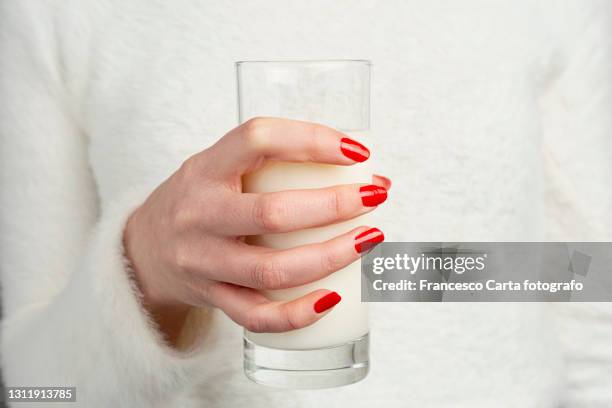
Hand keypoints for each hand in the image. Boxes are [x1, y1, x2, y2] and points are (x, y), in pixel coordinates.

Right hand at [123, 117, 388, 343]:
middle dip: (334, 205)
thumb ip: (274, 164)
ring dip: (330, 257)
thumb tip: (367, 173)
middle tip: (375, 197)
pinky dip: (297, 313)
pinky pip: (256, 315)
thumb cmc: (198, 200)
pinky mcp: (211, 297)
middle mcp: (199, 214)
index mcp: (205, 169)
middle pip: (272, 213)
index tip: (356, 151)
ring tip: (370, 239)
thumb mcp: (219, 168)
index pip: (257, 139)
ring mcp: (203, 261)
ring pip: (271, 269)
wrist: (143, 250)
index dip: (311, 140)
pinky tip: (333, 299)